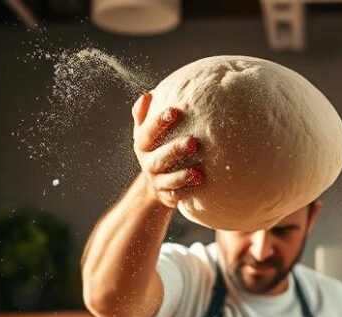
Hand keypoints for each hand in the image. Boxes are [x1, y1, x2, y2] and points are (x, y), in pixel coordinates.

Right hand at [132, 91, 203, 208]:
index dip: (159, 122)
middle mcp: (148, 163)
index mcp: (142, 144)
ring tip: (198, 173)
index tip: (174, 111)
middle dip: (175, 150)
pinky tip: (199, 186)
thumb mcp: (146, 130)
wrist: (156, 180)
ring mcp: (157, 181)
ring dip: (182, 176)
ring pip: (168, 180)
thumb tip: (146, 95)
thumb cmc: (157, 145)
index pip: (147, 132)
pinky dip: (186, 192)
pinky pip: (176, 196)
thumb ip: (144, 113)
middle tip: (193, 142)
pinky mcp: (167, 196)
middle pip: (159, 158)